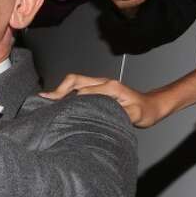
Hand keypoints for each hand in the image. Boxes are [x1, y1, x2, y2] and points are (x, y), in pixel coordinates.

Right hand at [39, 73, 165, 127]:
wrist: (152, 105)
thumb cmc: (144, 111)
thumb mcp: (136, 115)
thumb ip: (121, 114)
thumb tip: (104, 115)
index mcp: (110, 87)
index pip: (84, 91)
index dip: (69, 99)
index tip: (57, 109)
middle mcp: (103, 82)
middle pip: (75, 80)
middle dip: (58, 90)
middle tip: (44, 101)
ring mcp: (100, 85)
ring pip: (74, 83)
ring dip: (60, 91)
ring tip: (46, 102)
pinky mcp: (98, 90)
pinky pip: (78, 88)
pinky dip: (66, 93)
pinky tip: (58, 103)